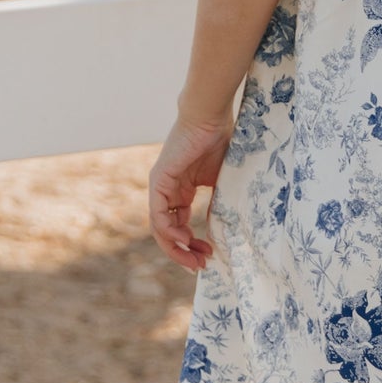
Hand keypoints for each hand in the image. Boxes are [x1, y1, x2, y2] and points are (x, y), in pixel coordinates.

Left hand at [149, 111, 233, 269]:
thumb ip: (218, 203)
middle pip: (169, 231)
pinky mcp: (158, 181)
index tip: (209, 255)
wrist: (210, 116)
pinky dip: (170, 231)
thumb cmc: (221, 140)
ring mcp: (161, 187)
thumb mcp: (222, 181)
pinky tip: (185, 241)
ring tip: (195, 260)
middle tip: (200, 266)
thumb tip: (223, 230)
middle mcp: (167, 191)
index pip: (180, 225)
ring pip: (161, 228)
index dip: (192, 243)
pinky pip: (158, 214)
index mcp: (181, 190)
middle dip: (184, 252)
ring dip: (177, 248)